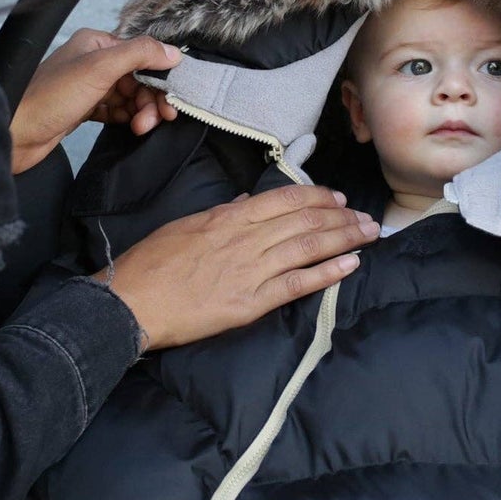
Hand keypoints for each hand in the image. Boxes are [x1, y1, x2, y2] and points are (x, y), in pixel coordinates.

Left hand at [10, 28, 181, 174]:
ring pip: (129, 97)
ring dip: (141, 111)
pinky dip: (127, 118)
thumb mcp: (99, 69)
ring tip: (141, 127)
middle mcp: (92, 62)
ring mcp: (88, 87)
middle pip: (138, 78)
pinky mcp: (84, 110)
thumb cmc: (49, 97)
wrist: (16, 133)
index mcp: (96, 43)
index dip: (159, 76)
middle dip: (151, 99)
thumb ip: (138, 55)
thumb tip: (172, 52)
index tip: (171, 98)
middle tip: (158, 118)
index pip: (141, 55)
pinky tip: (131, 127)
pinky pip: (116, 111)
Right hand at [99, 184, 379, 350]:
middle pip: (304, 220)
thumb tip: (246, 202)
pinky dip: (327, 272)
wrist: (131, 302)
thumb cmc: (150, 263)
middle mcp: (245, 239)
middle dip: (341, 216)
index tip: (338, 198)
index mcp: (228, 217)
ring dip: (344, 238)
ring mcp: (250, 271)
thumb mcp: (184, 225)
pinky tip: (350, 265)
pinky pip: (298, 284)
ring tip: (369, 235)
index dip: (317, 196)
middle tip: (366, 217)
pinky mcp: (250, 303)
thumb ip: (221, 214)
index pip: (284, 199)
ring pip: (308, 247)